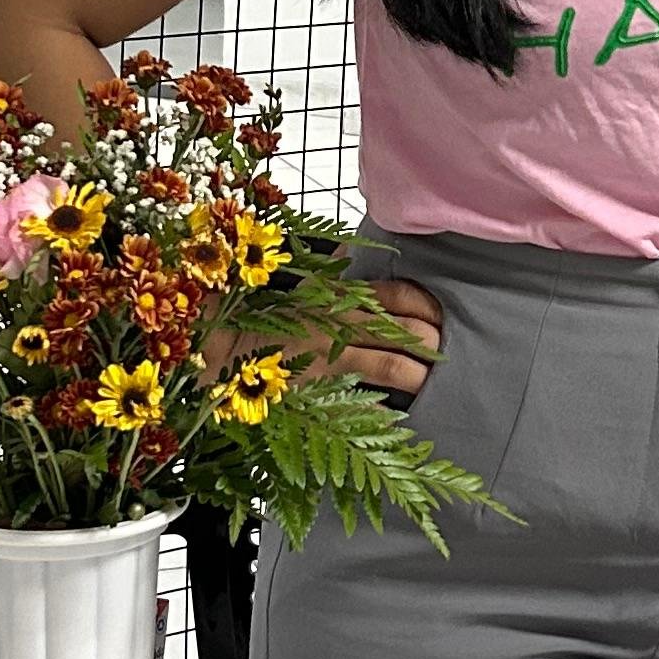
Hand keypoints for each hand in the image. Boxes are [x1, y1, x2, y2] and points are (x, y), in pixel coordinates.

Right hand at [208, 276, 444, 398]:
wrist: (214, 345)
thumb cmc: (253, 316)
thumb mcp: (293, 285)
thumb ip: (326, 272)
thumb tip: (350, 256)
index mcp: (335, 292)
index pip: (396, 294)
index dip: (424, 304)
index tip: (438, 314)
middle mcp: (339, 317)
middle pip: (404, 326)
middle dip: (431, 339)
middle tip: (445, 349)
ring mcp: (332, 350)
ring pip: (395, 358)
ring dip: (422, 368)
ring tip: (434, 376)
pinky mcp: (321, 380)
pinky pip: (371, 386)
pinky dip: (395, 394)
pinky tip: (408, 402)